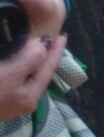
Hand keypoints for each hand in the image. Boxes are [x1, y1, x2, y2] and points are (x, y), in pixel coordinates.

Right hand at [0, 0, 66, 123]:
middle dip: (45, 58)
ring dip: (31, 61)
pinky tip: (16, 60)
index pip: (47, 70)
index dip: (55, 52)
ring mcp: (9, 101)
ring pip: (25, 77)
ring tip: (36, 48)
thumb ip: (27, 60)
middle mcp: (22, 101)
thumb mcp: (8, 74)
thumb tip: (42, 47)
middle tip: (51, 41)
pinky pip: (12, 78)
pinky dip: (18, 66)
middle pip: (38, 75)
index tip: (63, 36)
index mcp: (29, 96)